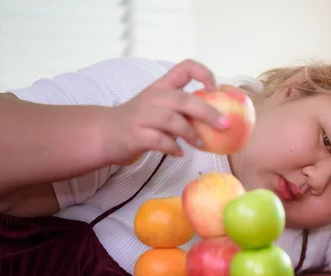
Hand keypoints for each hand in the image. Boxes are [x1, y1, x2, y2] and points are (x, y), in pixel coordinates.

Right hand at [104, 59, 229, 164]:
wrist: (105, 134)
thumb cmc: (140, 122)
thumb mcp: (160, 108)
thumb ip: (183, 109)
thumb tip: (218, 119)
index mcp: (162, 86)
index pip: (185, 67)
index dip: (204, 73)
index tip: (215, 89)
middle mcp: (153, 97)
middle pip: (184, 100)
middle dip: (208, 112)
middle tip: (225, 125)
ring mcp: (142, 116)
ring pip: (172, 120)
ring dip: (191, 134)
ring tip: (201, 144)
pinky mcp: (135, 134)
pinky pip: (159, 141)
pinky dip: (173, 148)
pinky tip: (180, 153)